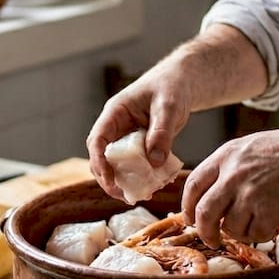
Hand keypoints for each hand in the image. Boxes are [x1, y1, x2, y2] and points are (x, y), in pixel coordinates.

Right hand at [86, 67, 191, 200]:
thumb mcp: (168, 107)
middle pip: (102, 158)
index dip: (99, 162)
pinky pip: (137, 165)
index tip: (110, 180)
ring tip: (144, 194)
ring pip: (118, 165)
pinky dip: (145, 176)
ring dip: (127, 181)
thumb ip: (161, 133)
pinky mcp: (140, 146)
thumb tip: (154, 162)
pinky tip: (158, 183)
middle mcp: (116, 128)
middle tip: (125, 195)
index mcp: (114, 114)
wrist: (181, 83)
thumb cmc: (171, 87)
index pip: (97, 140)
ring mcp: (127, 138)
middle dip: (110, 179)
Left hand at [181, 125, 278, 245]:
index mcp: (226, 156)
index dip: (187, 205)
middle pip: (204, 213)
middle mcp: (233, 175)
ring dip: (239, 232)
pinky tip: (271, 222)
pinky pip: (254, 234)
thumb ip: (227, 166)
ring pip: (229, 228)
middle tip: (211, 238)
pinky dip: (260, 234)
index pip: (193, 185)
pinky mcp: (268, 212)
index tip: (190, 217)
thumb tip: (207, 193)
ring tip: (255, 222)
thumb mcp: (250, 147)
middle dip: (205, 231)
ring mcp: (250, 194)